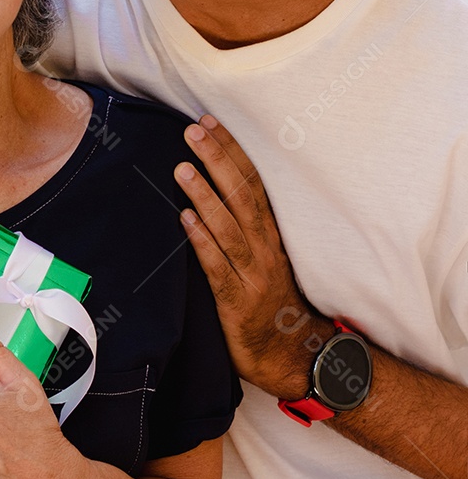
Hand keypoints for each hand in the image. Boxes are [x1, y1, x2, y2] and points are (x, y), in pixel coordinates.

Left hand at [173, 115, 332, 397]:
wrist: (295, 357)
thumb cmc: (273, 301)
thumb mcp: (265, 255)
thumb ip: (245, 222)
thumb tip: (216, 181)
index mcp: (272, 232)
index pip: (253, 181)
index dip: (232, 150)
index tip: (211, 121)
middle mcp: (265, 248)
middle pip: (242, 196)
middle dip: (218, 160)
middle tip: (194, 129)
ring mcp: (253, 274)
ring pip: (229, 227)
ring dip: (205, 195)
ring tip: (182, 167)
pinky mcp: (236, 301)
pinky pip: (218, 266)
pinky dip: (203, 241)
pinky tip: (185, 219)